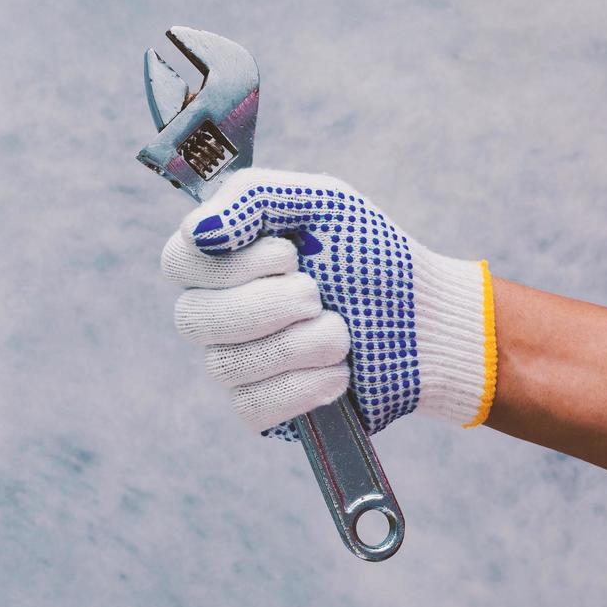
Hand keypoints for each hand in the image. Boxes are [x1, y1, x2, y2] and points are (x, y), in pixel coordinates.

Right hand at [161, 168, 496, 439]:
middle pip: (193, 319)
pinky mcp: (262, 409)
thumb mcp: (323, 201)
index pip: (177, 263)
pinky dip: (305, 386)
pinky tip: (340, 373)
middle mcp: (218, 313)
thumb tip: (196, 231)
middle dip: (267, 305)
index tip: (289, 254)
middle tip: (317, 293)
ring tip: (343, 332)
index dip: (229, 264)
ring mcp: (236, 364)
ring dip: (300, 344)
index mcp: (224, 260)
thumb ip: (254, 196)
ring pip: (226, 365)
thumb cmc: (371, 254)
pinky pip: (253, 406)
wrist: (428, 322)